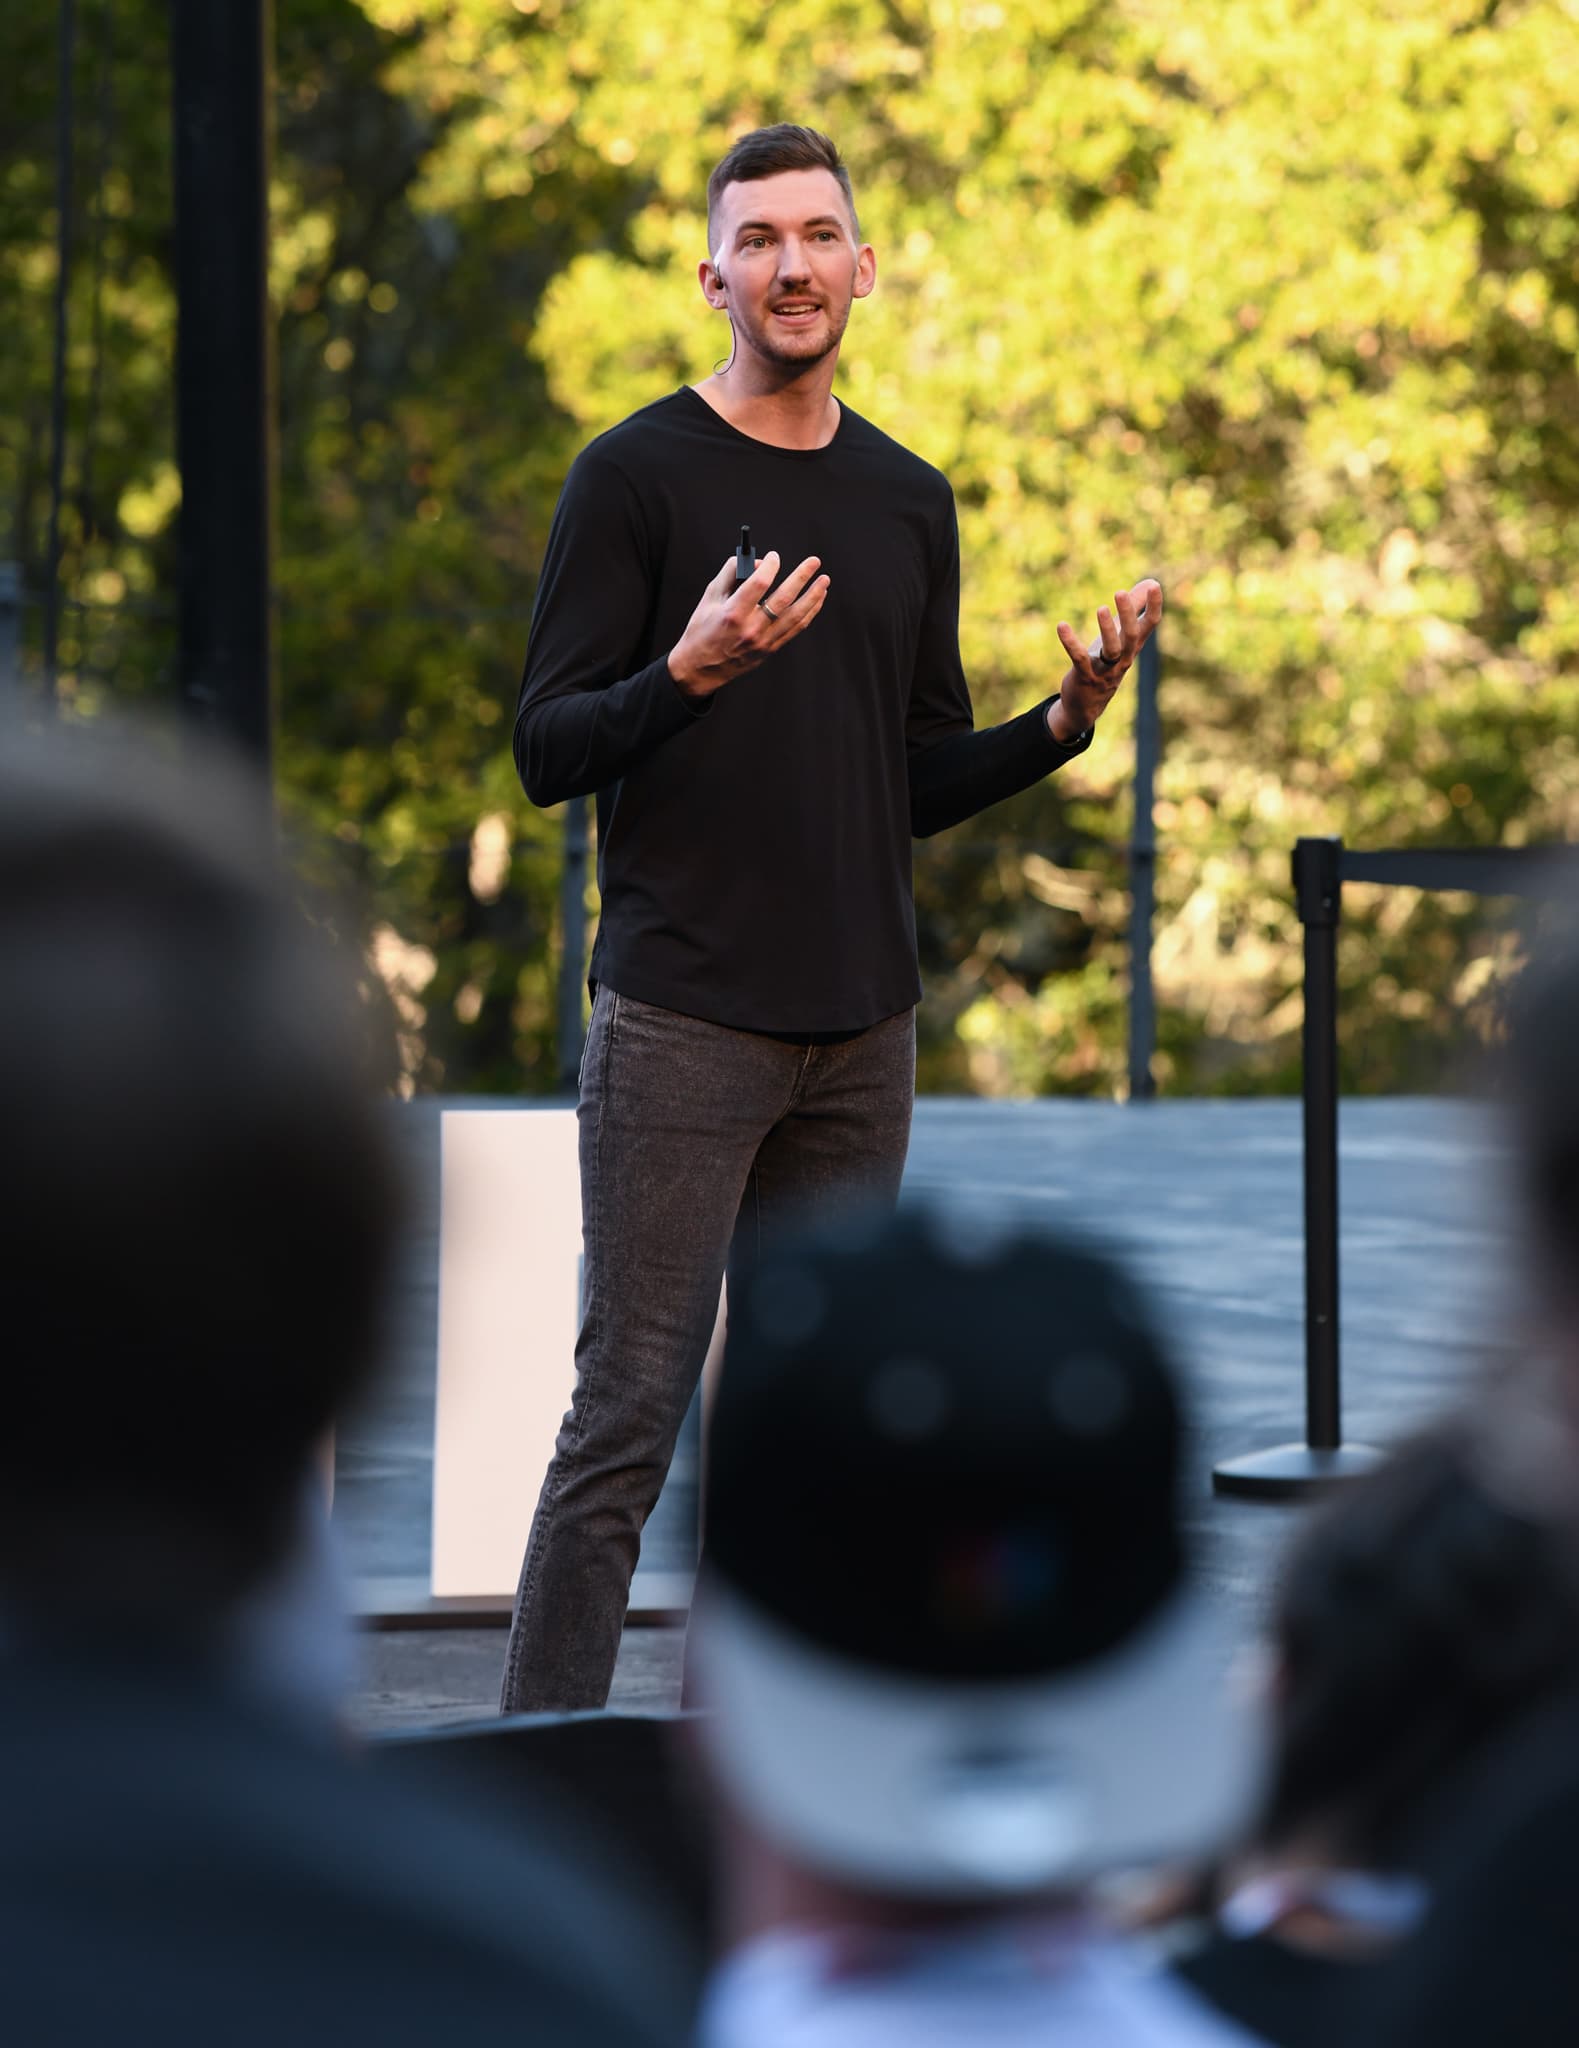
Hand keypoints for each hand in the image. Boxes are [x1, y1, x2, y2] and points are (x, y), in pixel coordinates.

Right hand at [667, 549, 829, 700]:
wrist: (701, 667)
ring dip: (813, 597)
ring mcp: (763, 641)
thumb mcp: (709, 597)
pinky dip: (809, 613)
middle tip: (813, 562)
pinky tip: (816, 600)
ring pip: (795, 616)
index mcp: (732, 613)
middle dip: (801, 577)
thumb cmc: (703, 630)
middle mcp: (751, 629)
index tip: (774, 557)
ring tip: (824, 581)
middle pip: (783, 599)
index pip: (759, 584)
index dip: (770, 566)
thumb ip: (731, 574)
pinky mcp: (770, 649)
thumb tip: (757, 563)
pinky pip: (795, 629)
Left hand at [1049, 579, 1162, 740]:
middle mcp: (1123, 658)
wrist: (1086, 705)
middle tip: (1120, 592)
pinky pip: (1079, 658)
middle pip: (1131, 636)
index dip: (1154, 606)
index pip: (1149, 625)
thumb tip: (1150, 581)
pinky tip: (1061, 626)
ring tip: (1101, 609)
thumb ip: (1134, 609)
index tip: (1154, 585)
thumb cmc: (1105, 663)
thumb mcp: (1120, 636)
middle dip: (1127, 615)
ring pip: (1111, 649)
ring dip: (1106, 629)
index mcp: (1132, 647)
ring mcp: (1105, 669)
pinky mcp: (1085, 676)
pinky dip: (1071, 642)